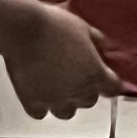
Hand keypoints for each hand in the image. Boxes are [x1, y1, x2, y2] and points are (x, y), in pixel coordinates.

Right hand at [0, 0, 117, 118]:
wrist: (23, 30)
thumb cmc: (54, 25)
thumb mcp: (83, 28)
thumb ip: (97, 42)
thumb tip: (103, 49)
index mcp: (95, 73)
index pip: (113, 89)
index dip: (110, 83)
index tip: (105, 79)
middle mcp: (78, 91)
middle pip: (89, 101)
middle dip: (85, 90)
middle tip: (74, 75)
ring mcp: (55, 100)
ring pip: (67, 112)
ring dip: (64, 102)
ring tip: (55, 86)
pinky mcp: (33, 103)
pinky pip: (41, 113)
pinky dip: (40, 105)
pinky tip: (37, 91)